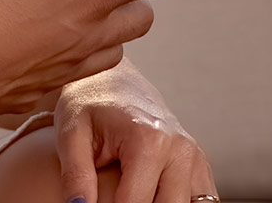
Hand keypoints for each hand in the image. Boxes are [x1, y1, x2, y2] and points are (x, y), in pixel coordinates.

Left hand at [55, 61, 214, 202]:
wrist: (112, 81)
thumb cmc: (88, 104)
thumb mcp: (71, 133)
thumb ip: (76, 174)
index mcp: (149, 140)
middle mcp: (180, 150)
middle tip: (111, 198)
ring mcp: (195, 159)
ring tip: (128, 194)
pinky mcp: (200, 167)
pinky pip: (200, 201)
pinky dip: (176, 202)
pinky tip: (153, 197)